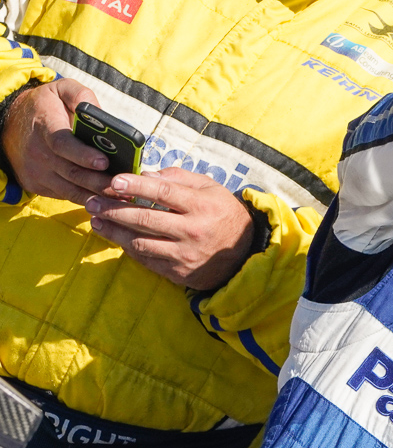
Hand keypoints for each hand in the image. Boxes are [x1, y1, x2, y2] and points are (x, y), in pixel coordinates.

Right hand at [0, 79, 113, 202]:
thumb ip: (80, 95)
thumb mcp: (60, 89)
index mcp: (46, 126)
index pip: (63, 144)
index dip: (83, 155)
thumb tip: (99, 111)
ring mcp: (37, 171)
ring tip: (121, 198)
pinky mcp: (37, 185)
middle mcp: (38, 152)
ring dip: (96, 196)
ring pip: (70, 189)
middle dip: (99, 182)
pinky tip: (106, 201)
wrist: (9, 124)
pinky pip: (65, 195)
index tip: (104, 161)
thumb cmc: (44, 106)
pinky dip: (85, 199)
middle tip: (124, 185)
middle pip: (71, 172)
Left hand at [85, 169, 255, 289]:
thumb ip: (180, 178)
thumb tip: (146, 175)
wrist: (244, 255)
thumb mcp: (212, 189)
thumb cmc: (224, 215)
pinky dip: (128, 248)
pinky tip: (116, 238)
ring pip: (140, 242)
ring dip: (114, 231)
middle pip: (145, 218)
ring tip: (96, 221)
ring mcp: (184, 254)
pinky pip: (146, 260)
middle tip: (91, 202)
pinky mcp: (178, 272)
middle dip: (114, 209)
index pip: (163, 192)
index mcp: (202, 205)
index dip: (136, 186)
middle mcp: (193, 230)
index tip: (114, 181)